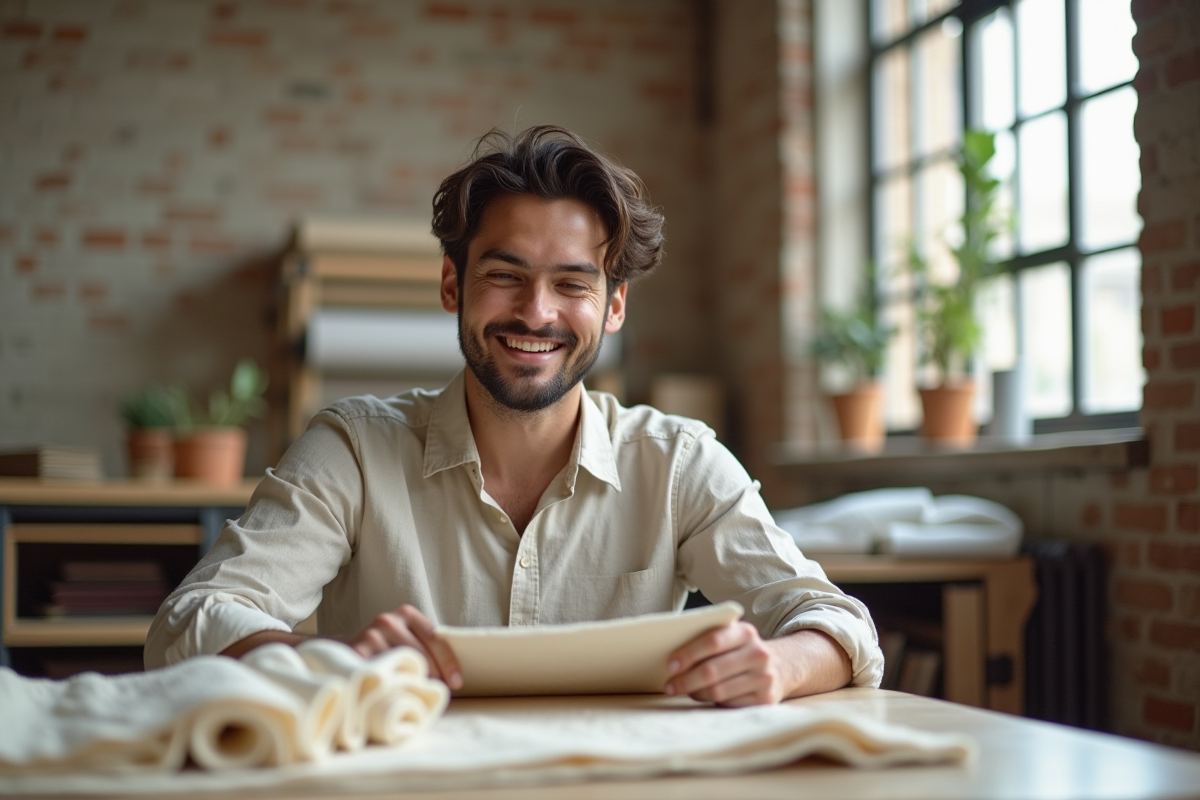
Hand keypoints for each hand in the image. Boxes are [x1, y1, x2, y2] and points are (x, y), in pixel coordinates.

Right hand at [344, 604, 462, 689]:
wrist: (343, 651)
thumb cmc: (385, 648)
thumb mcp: (405, 637)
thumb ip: (425, 645)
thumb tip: (453, 674)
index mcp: (406, 613)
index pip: (434, 637)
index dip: (448, 661)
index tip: (457, 683)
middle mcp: (388, 620)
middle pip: (419, 653)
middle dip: (433, 676)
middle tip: (437, 694)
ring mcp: (370, 635)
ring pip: (401, 664)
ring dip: (412, 683)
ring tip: (418, 697)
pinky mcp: (356, 652)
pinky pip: (381, 673)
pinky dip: (392, 686)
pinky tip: (397, 695)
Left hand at [663, 624, 851, 706]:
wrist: (782, 667)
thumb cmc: (742, 651)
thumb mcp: (732, 638)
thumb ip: (709, 640)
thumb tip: (672, 658)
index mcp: (745, 632)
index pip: (713, 640)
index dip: (689, 653)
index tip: (670, 664)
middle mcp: (758, 653)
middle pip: (713, 670)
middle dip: (686, 680)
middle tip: (669, 686)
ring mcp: (764, 678)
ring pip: (718, 690)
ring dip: (695, 692)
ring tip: (682, 691)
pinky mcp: (765, 700)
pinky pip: (729, 704)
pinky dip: (710, 702)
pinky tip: (703, 696)